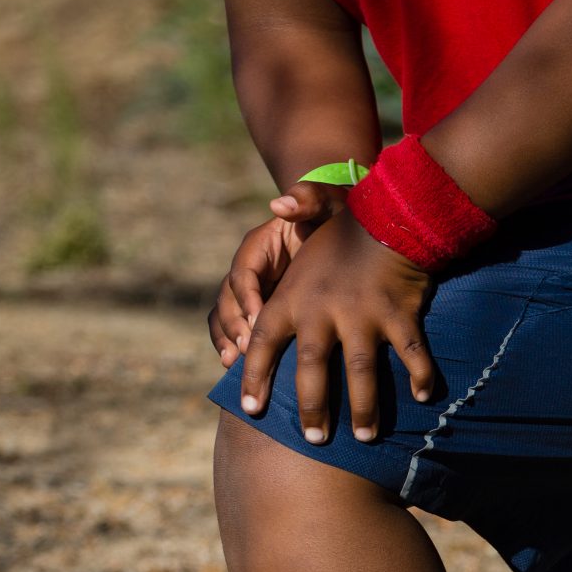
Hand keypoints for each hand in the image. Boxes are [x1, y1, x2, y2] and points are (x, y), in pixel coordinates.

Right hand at [207, 181, 345, 368]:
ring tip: (234, 367)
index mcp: (261, 245)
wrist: (345, 233)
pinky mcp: (263, 312)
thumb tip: (278, 205)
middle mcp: (251, 270)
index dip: (248, 297)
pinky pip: (240, 333)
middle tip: (244, 352)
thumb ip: (308, 198)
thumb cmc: (339, 217)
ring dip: (227, 342)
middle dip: (234, 326)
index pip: (244, 272)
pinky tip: (241, 373)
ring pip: (226, 318)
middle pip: (228, 299)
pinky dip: (237, 350)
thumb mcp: (330, 202)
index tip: (260, 319)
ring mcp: (255, 293)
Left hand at [237, 209, 438, 443]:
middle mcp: (323, 310)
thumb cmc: (352, 224)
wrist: (398, 208)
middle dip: (313, 408)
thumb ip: (291, 218)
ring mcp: (363, 315)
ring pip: (361, 372)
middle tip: (315, 440)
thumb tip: (274, 207)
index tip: (251, 410)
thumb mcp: (315, 219)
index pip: (263, 342)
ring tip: (367, 437)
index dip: (254, 377)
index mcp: (294, 296)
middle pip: (311, 369)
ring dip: (365, 407)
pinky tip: (424, 397)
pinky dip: (420, 375)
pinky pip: (411, 353)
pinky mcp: (399, 314)